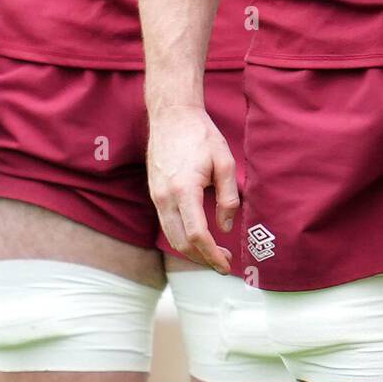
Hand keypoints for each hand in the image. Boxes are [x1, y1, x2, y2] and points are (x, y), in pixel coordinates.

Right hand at [147, 105, 238, 273]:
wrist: (172, 115)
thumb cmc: (201, 135)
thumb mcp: (225, 161)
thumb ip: (228, 197)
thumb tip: (225, 227)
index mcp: (184, 189)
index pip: (197, 235)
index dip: (213, 256)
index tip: (227, 266)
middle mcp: (165, 197)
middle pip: (181, 243)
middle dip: (203, 259)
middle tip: (224, 263)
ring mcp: (156, 196)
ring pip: (171, 237)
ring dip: (191, 251)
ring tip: (214, 253)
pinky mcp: (154, 193)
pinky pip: (166, 224)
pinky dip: (182, 237)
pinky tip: (198, 236)